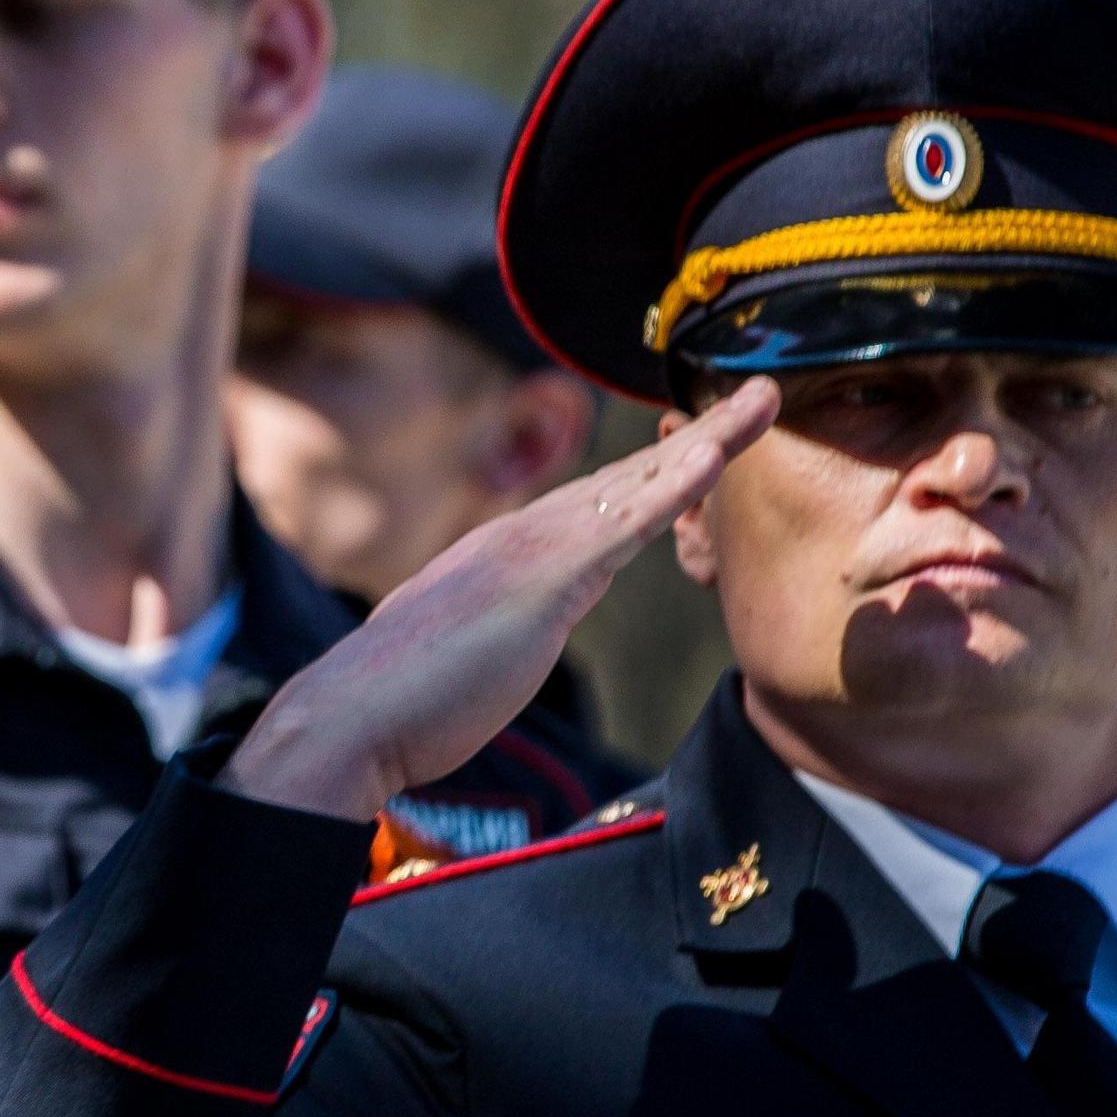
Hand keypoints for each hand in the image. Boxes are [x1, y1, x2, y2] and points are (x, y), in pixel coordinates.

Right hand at [227, 381, 775, 822]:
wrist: (354, 717)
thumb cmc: (404, 708)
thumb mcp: (466, 658)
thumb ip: (497, 634)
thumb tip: (504, 636)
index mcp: (506, 557)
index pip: (599, 508)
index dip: (655, 475)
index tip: (701, 450)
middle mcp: (523, 536)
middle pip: (630, 479)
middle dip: (698, 437)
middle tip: (758, 399)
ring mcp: (534, 548)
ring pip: (640, 483)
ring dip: (708, 440)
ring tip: (762, 403)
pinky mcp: (546, 576)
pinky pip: (629, 521)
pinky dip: (677, 481)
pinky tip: (718, 453)